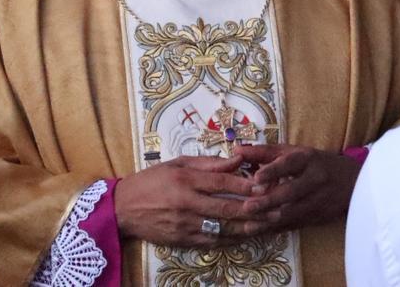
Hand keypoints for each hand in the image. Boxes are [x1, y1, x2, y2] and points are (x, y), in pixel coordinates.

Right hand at [113, 155, 264, 247]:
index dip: (247, 185)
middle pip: (227, 208)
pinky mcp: (182, 240)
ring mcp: (185, 224)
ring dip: (248, 227)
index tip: (267, 185)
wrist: (123, 209)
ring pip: (223, 227)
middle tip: (276, 208)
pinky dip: (231, 238)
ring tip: (268, 224)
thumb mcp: (178, 164)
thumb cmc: (152, 180)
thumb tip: (238, 159)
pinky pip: (212, 240)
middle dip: (254, 209)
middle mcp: (187, 203)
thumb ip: (210, 163)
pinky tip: (246, 235)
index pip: (222, 183)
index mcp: (186, 180)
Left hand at [233, 144, 361, 232]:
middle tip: (247, 207)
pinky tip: (260, 231)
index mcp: (309, 159)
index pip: (290, 164)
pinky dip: (276, 229)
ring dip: (270, 219)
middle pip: (290, 192)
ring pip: (292, 212)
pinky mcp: (318, 217)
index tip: (256, 177)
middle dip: (268, 201)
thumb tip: (236, 150)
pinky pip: (294, 225)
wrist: (352, 181)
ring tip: (249, 224)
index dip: (273, 170)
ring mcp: (318, 200)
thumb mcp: (295, 152)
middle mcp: (315, 179)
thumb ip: (265, 152)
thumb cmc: (316, 163)